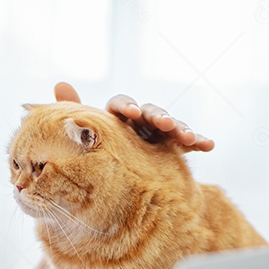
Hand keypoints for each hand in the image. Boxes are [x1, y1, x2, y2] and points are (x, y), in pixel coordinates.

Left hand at [53, 81, 213, 151]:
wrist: (111, 185)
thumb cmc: (94, 156)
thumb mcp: (83, 138)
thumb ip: (74, 114)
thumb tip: (60, 83)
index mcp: (114, 118)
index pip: (120, 105)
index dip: (126, 107)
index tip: (130, 114)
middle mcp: (137, 122)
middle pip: (150, 112)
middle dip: (159, 116)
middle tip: (165, 124)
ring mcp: (157, 134)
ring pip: (171, 126)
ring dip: (181, 128)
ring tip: (189, 138)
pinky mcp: (172, 148)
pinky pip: (187, 142)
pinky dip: (198, 141)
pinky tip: (208, 144)